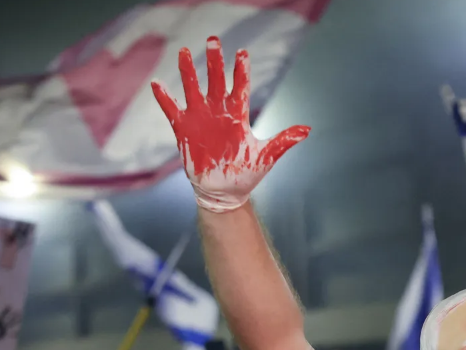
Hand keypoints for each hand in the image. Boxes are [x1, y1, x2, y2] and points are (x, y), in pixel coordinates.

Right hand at [152, 36, 309, 211]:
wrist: (224, 191)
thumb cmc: (246, 173)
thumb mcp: (267, 156)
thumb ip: (284, 140)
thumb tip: (307, 130)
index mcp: (238, 115)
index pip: (240, 86)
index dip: (241, 70)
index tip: (242, 53)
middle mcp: (218, 111)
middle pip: (215, 79)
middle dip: (215, 61)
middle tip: (213, 40)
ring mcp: (200, 118)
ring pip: (192, 88)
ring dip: (188, 71)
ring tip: (184, 52)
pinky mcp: (184, 129)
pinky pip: (172, 110)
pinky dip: (164, 98)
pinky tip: (157, 84)